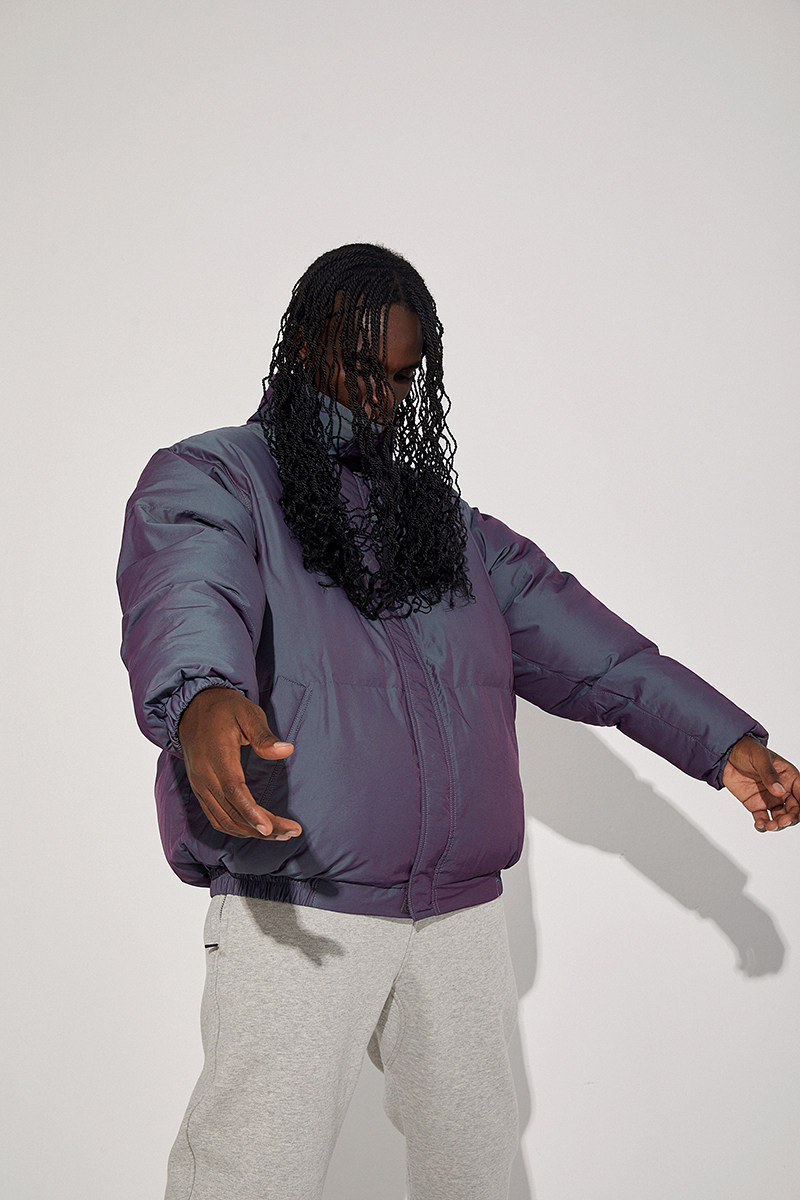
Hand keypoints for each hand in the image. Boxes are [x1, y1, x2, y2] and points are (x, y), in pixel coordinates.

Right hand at [177, 687, 302, 840]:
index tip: (270, 828)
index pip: (233, 790)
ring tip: (280, 833)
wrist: (191, 708)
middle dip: (262, 827)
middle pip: (232, 811)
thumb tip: (286, 750)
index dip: (251, 812)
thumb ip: (265, 736)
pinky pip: (216, 817)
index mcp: (217, 755)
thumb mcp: (248, 713)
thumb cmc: (225, 709)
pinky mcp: (199, 790)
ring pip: (223, 820)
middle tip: (291, 831)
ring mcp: (199, 785)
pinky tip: (256, 829)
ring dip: (251, 832)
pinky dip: (236, 828)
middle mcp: (204, 775)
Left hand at [722, 735, 799, 832]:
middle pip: (794, 809)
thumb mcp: (760, 758)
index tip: (799, 814)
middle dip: (791, 818)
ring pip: (780, 817)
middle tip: (782, 821)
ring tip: (770, 826)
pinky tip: (760, 825)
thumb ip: (769, 774)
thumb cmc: (747, 750)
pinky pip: (763, 819)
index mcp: (789, 777)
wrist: (726, 755)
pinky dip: (763, 825)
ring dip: (778, 825)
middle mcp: (782, 790)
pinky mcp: (756, 805)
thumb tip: (779, 790)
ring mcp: (770, 799)